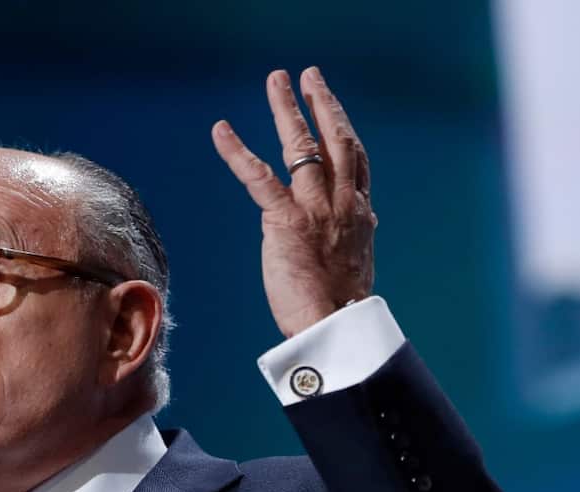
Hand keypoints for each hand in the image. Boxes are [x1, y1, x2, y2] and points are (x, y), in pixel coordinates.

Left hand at [212, 66, 375, 337]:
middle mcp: (343, 204)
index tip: (336, 111)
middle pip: (336, 141)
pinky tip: (221, 130)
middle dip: (323, 104)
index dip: (345, 133)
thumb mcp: (352, 265)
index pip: (356, 163)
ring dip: (288, 109)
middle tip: (311, 77)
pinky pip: (258, 177)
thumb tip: (353, 235)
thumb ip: (347, 239)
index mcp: (358, 215)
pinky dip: (237, 152)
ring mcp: (316, 209)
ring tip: (277, 81)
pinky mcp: (286, 221)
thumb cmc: (339, 308)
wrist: (334, 326)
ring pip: (303, 146)